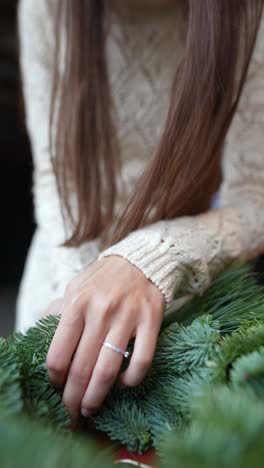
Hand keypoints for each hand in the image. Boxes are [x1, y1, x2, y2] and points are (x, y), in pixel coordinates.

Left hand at [44, 256, 164, 425]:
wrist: (140, 260)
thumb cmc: (103, 280)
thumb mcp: (75, 289)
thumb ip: (59, 314)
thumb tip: (43, 339)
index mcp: (77, 304)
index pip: (58, 355)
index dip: (55, 380)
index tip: (57, 389)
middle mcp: (100, 311)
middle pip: (81, 368)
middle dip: (73, 398)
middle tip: (72, 413)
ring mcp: (127, 316)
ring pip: (108, 370)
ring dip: (97, 396)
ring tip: (91, 409)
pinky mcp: (151, 321)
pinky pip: (141, 360)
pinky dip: (131, 379)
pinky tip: (123, 384)